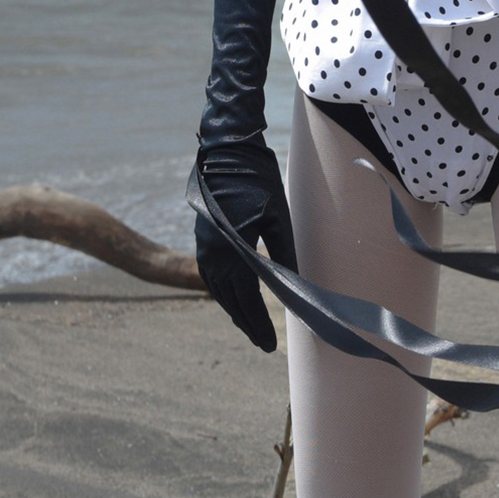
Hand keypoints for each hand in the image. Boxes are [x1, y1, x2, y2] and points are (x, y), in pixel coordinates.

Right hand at [192, 138, 297, 351]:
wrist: (227, 152)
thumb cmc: (258, 182)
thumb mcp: (279, 219)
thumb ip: (283, 255)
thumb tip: (294, 285)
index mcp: (233, 252)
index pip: (247, 300)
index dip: (258, 324)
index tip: (269, 344)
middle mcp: (214, 255)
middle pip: (231, 301)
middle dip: (248, 323)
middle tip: (263, 344)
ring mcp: (205, 247)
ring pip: (220, 290)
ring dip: (235, 310)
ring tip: (251, 326)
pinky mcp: (204, 239)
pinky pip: (212, 275)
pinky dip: (225, 292)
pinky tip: (235, 298)